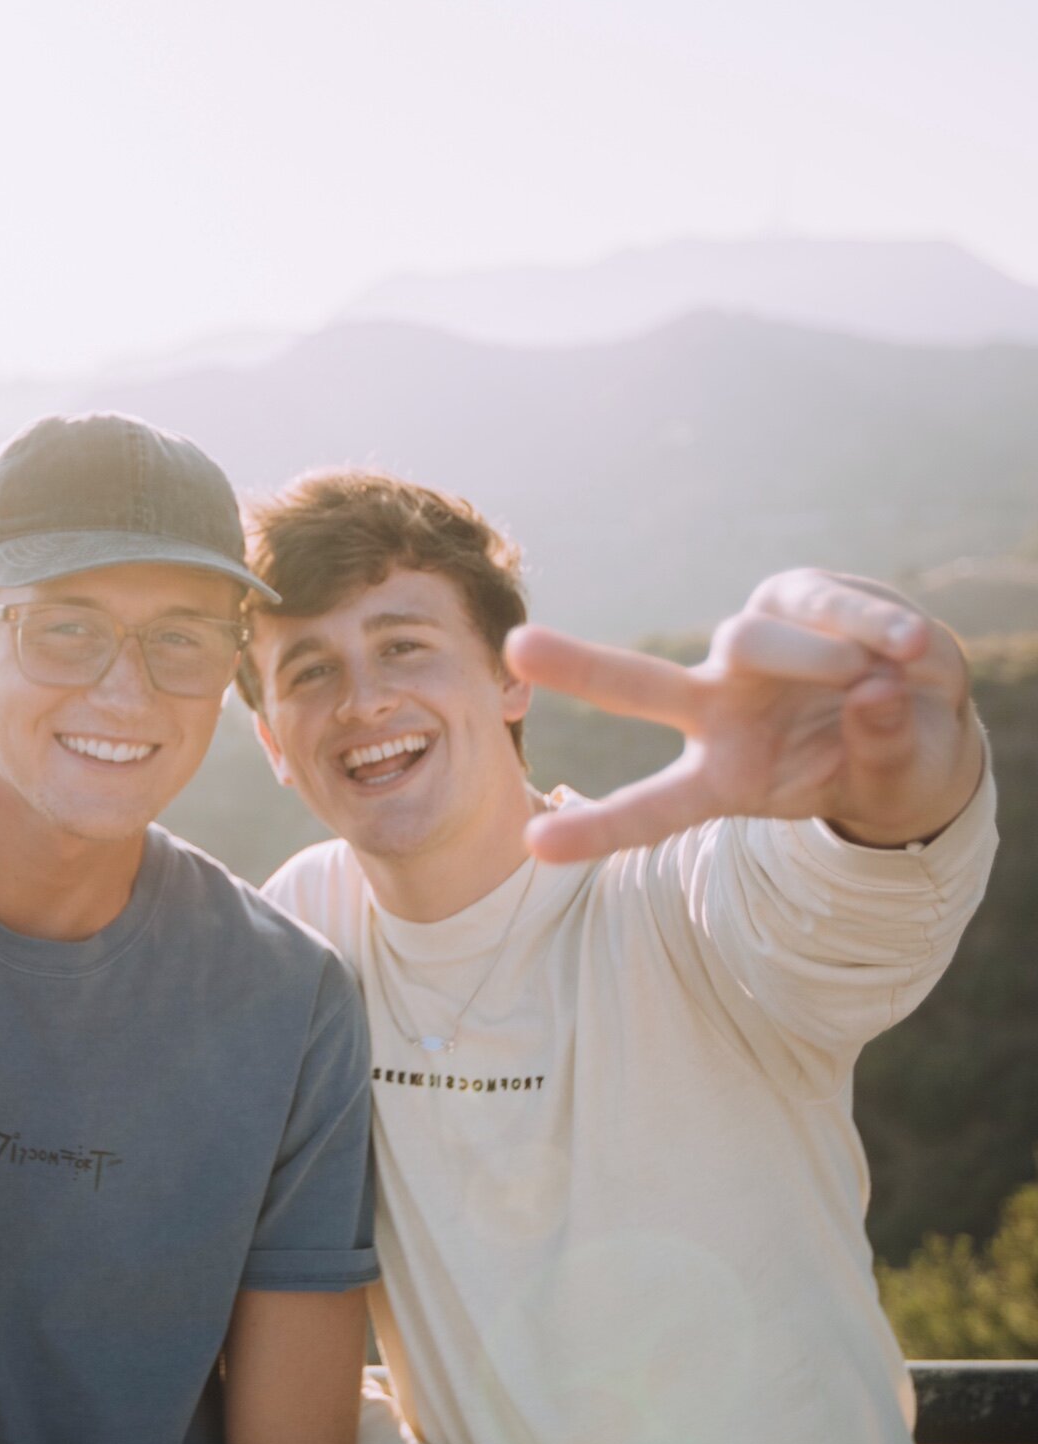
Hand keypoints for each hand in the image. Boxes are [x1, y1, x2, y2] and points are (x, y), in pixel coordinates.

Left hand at [507, 570, 983, 864]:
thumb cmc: (889, 761)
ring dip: (820, 660)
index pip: (652, 810)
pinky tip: (904, 646)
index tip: (532, 847)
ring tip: (893, 669)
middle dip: (580, 667)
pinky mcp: (789, 597)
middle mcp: (717, 709)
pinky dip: (864, 625)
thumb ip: (879, 751)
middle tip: (517, 646)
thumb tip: (873, 694)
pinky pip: (817, 605)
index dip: (597, 829)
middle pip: (638, 687)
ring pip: (753, 642)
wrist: (927, 710)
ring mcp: (747, 652)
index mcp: (724, 777)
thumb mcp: (892, 780)